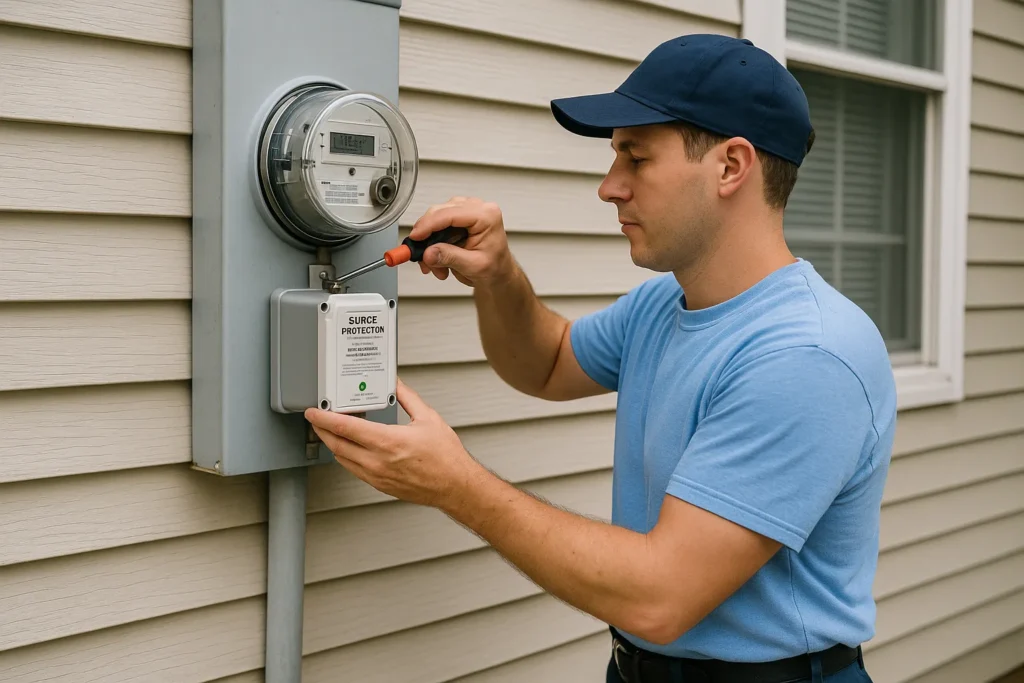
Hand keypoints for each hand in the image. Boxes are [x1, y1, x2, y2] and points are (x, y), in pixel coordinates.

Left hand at [304, 378, 485, 508]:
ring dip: (334, 443)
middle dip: (322, 430)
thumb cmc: (446, 458)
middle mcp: (378, 461)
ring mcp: (377, 476)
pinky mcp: (379, 485)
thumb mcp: (428, 418)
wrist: (455, 486)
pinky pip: (354, 470)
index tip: (313, 412)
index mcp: (388, 442)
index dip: (324, 418)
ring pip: (342, 458)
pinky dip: (347, 456)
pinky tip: (352, 447)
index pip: (345, 428)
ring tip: (333, 431)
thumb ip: (408, 397)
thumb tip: (396, 383)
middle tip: (316, 419)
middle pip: (336, 444)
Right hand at [409, 196, 514, 286]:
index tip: (415, 237)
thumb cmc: (495, 268)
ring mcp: (469, 211)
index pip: (451, 214)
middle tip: (421, 256)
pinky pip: (439, 224)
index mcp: (487, 216)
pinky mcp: (460, 218)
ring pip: (436, 218)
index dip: (429, 224)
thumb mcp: (473, 266)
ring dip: (430, 242)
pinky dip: (433, 242)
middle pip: (441, 212)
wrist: (499, 273)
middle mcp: (478, 209)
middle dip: (427, 236)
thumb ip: (450, 257)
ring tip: (433, 265)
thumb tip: (429, 252)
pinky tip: (436, 259)